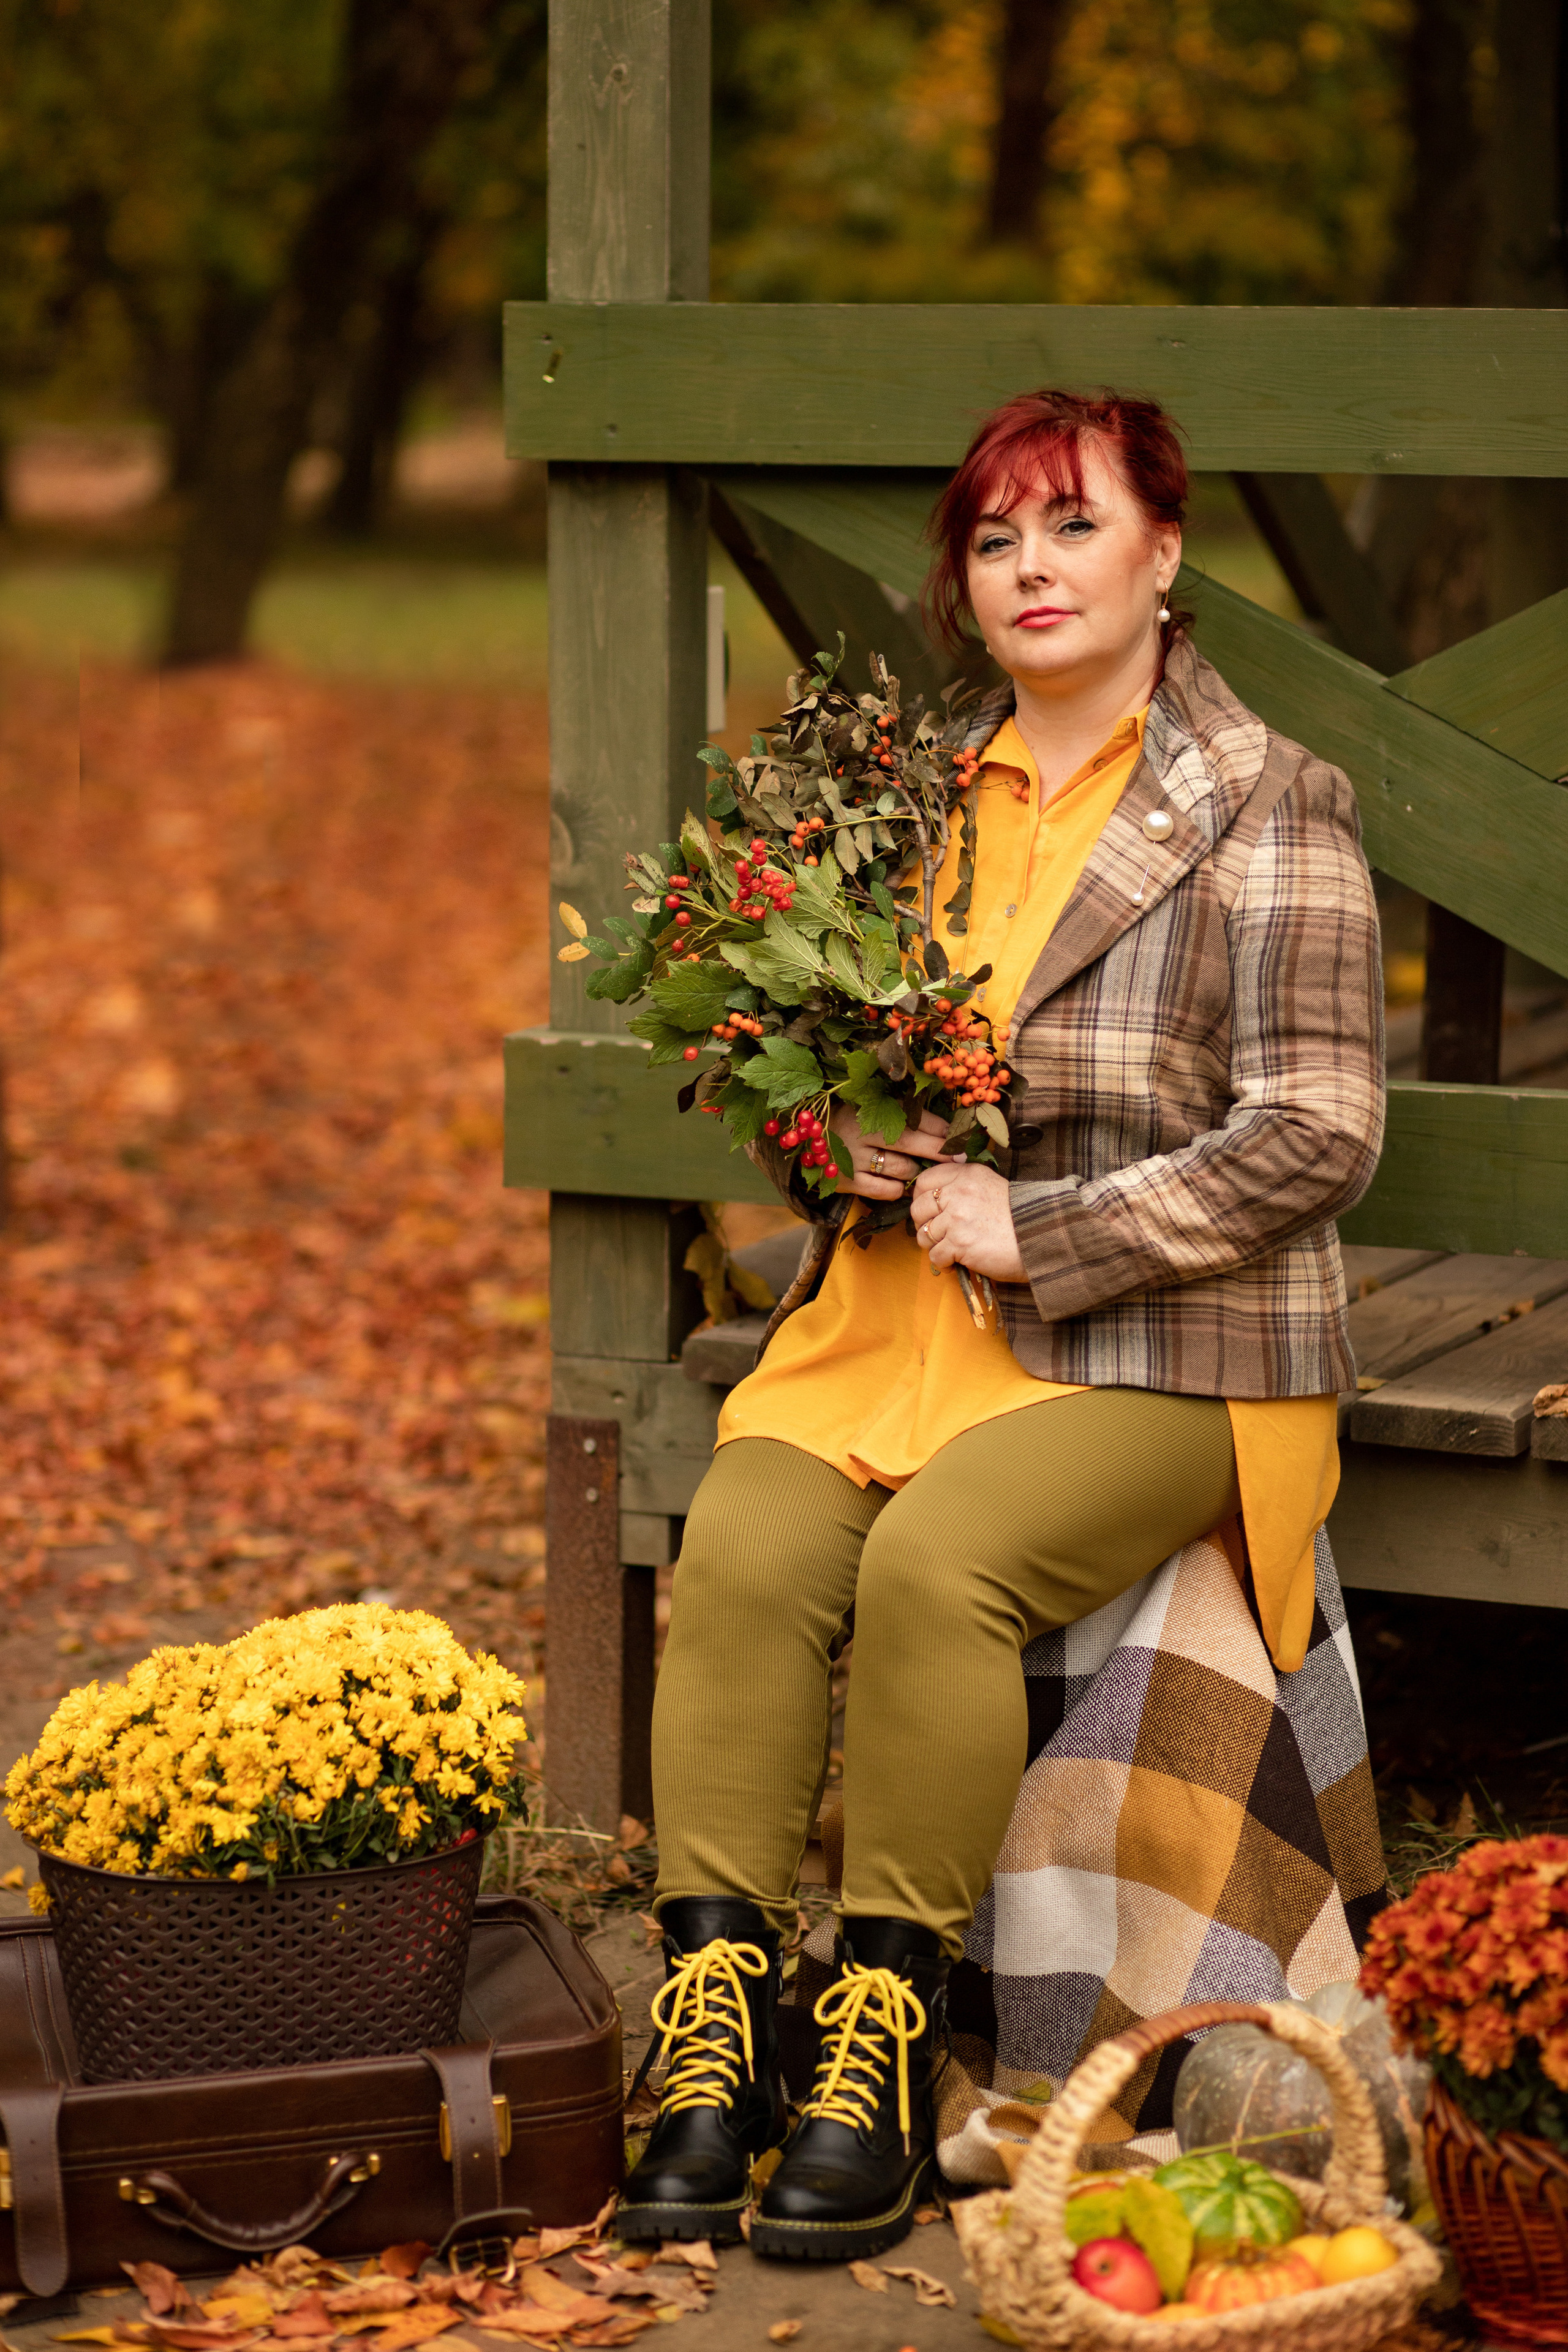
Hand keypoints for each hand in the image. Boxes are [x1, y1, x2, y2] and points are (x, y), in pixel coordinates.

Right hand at [827, 1103, 951, 1199]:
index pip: (912, 1117)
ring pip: (901, 1169)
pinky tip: (899, 1183)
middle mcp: (860, 1132)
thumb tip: (942, 1127)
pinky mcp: (847, 1182)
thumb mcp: (869, 1107)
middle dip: (939, 1150)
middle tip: (960, 1157)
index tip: (958, 1135)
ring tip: (919, 1169)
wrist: (805, 1137)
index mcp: (868, 1108)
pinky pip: (886, 1191)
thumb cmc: (848, 1119)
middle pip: (910, 1142)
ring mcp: (853, 1159)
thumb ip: (899, 1112)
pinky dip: (898, 1189)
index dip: (939, 1127)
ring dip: (916, 1170)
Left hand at [910, 1159, 1026, 1280]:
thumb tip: (931, 1196)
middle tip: (940, 1235)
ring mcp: (958, 1218)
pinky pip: (935, 1256)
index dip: (922, 1198)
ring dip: (934, 1246)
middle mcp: (960, 1192)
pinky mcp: (960, 1244)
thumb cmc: (1018, 1217)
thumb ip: (963, 1186)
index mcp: (968, 1175)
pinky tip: (958, 1262)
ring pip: (923, 1235)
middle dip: (924, 1225)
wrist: (1042, 1239)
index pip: (925, 1181)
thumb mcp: (991, 1187)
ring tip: (952, 1250)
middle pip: (918, 1208)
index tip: (931, 1211)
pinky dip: (944, 1263)